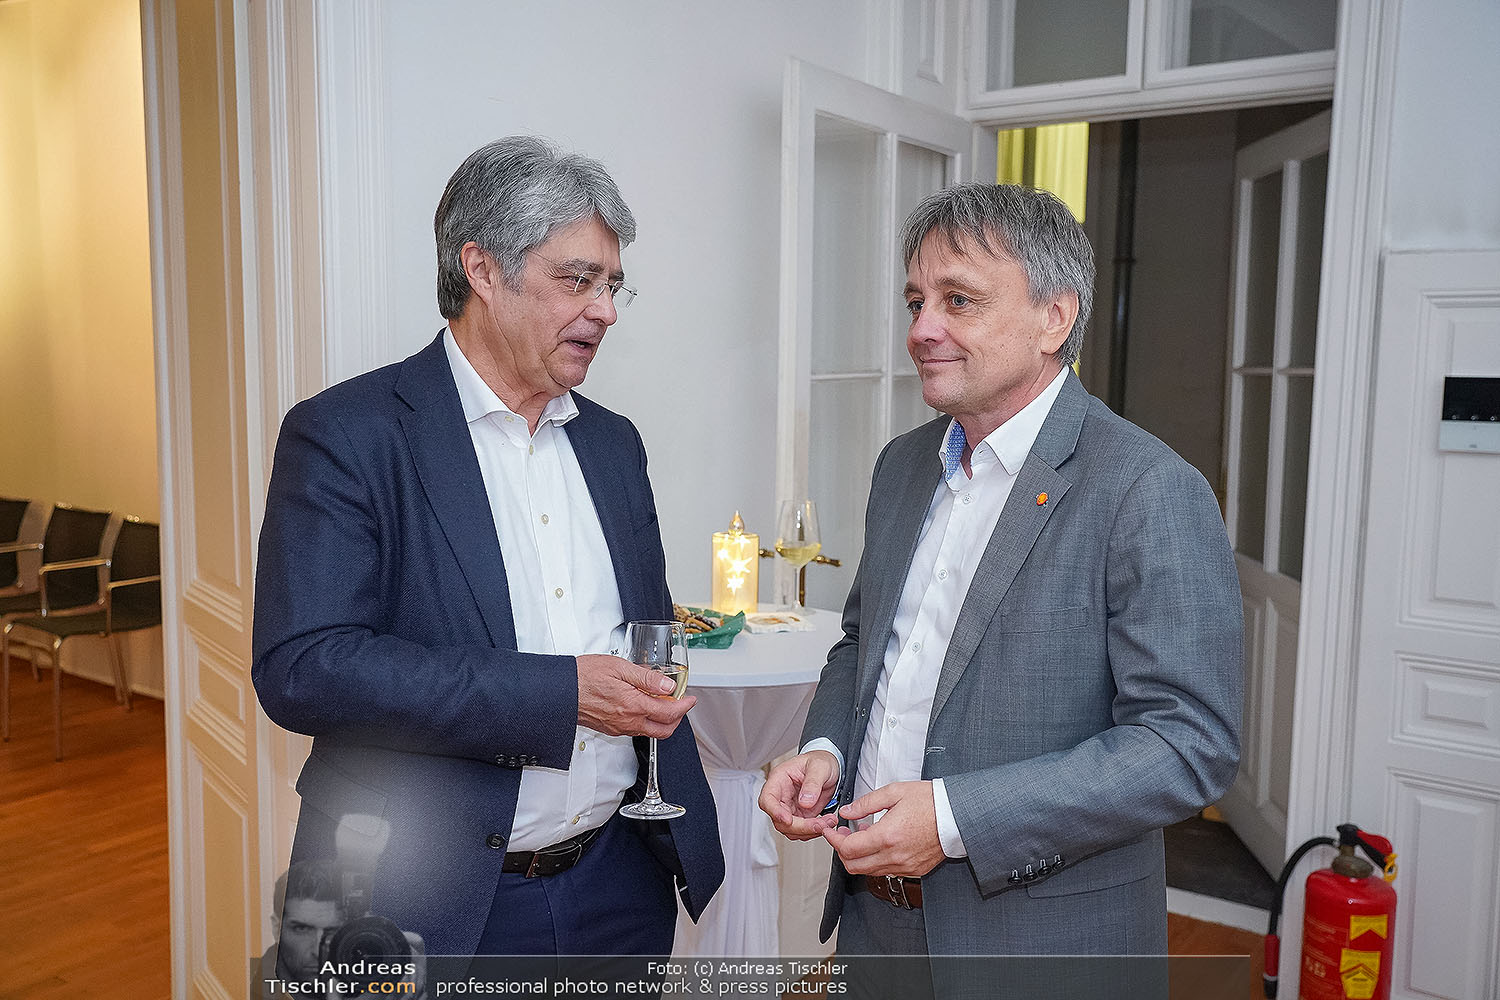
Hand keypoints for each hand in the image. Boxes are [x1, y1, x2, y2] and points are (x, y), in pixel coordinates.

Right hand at [575, 654, 695, 737]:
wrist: (560, 691)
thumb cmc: (584, 676)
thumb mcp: (619, 667)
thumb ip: (647, 678)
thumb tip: (668, 685)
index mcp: (633, 705)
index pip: (669, 712)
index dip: (685, 706)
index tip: (690, 699)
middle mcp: (628, 721)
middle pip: (664, 730)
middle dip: (678, 719)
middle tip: (681, 704)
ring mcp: (619, 728)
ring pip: (650, 731)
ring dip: (662, 720)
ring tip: (662, 702)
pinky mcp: (610, 729)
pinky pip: (635, 730)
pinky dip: (646, 721)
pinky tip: (643, 706)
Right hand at [760, 750, 839, 840]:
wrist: (831, 767)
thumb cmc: (820, 761)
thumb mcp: (819, 766)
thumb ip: (812, 783)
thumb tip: (805, 802)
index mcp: (779, 779)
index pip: (767, 799)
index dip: (774, 811)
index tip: (788, 820)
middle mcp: (781, 795)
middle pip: (778, 819)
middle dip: (799, 826)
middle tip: (819, 824)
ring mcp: (790, 807)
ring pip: (789, 829)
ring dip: (808, 831)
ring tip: (827, 822)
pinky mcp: (800, 816)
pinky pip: (801, 830)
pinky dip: (813, 831)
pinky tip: (826, 823)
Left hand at [822, 781, 944, 876]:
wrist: (958, 815)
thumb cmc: (930, 801)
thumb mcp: (895, 792)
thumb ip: (866, 803)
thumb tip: (846, 812)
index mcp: (888, 836)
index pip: (848, 848)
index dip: (833, 840)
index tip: (830, 830)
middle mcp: (895, 856)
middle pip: (853, 866)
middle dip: (841, 851)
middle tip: (840, 835)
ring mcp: (905, 866)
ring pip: (868, 871)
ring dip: (858, 856)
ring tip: (862, 835)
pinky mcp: (914, 870)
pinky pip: (885, 871)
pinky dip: (875, 861)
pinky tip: (879, 843)